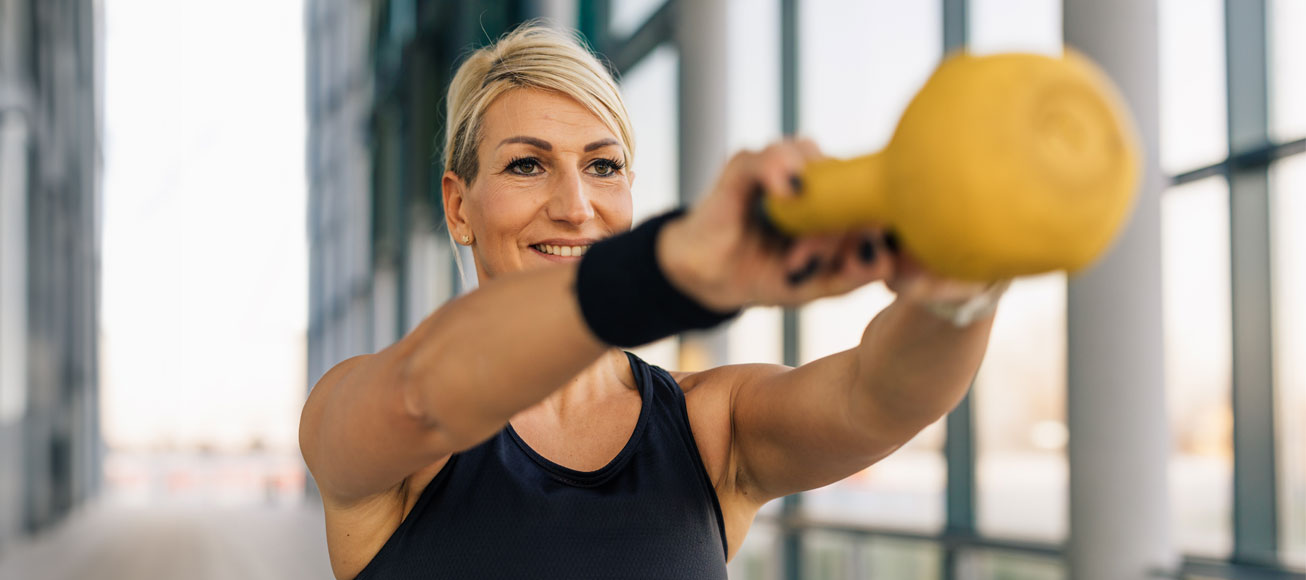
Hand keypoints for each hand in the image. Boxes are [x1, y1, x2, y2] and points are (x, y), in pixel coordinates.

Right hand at [658, 138, 1007, 315]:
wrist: (708, 278)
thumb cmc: (768, 276)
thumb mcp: (819, 284)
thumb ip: (855, 271)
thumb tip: (887, 256)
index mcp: (841, 203)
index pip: (874, 199)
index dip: (876, 227)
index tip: (872, 262)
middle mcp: (817, 178)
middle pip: (851, 184)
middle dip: (842, 229)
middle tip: (819, 270)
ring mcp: (785, 168)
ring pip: (819, 167)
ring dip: (814, 216)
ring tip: (797, 257)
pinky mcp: (747, 164)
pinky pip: (772, 156)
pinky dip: (782, 169)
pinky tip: (787, 194)